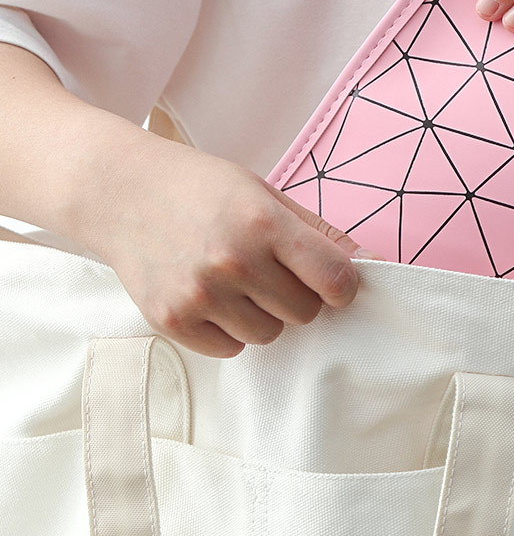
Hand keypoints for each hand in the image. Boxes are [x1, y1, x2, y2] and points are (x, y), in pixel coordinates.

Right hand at [93, 133, 382, 357]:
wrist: (122, 192)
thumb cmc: (203, 188)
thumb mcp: (264, 193)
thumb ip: (317, 232)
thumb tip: (369, 263)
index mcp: (264, 223)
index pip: (335, 279)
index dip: (344, 285)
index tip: (334, 281)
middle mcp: (233, 262)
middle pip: (305, 312)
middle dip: (300, 295)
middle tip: (273, 270)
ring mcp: (200, 295)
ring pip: (270, 335)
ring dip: (265, 313)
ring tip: (238, 279)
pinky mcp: (172, 320)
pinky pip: (232, 348)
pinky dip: (231, 329)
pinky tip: (213, 295)